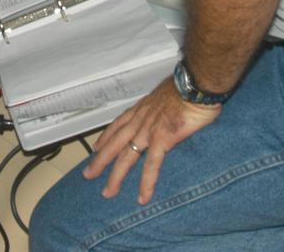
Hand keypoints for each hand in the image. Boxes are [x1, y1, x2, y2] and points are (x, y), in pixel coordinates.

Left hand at [82, 77, 220, 204]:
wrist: (194, 84)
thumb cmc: (187, 86)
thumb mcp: (167, 93)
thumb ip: (163, 106)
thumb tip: (168, 110)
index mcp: (142, 108)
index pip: (118, 124)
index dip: (105, 137)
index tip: (95, 147)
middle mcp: (140, 119)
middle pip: (115, 143)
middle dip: (100, 160)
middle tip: (88, 174)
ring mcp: (148, 131)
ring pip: (127, 157)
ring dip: (116, 176)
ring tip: (107, 193)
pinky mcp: (162, 140)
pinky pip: (152, 166)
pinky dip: (146, 183)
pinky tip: (142, 198)